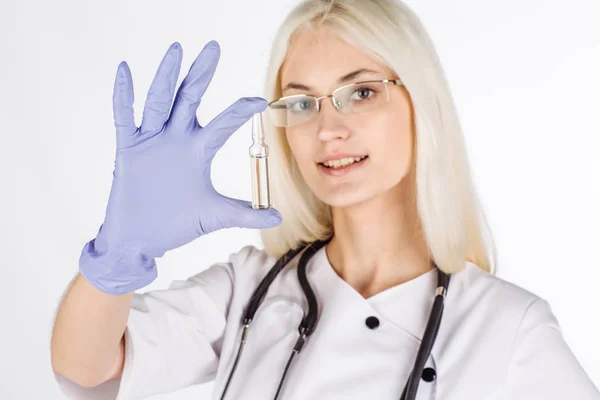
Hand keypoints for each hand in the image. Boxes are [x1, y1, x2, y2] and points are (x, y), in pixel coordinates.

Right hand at [79, 40, 280, 294]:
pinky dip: (123, 95)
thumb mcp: (215, 215)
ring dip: (166, 76)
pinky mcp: (128, 150)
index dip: (240, 111)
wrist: (142, 240)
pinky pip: (124, 118)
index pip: (223, 124)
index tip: (260, 100)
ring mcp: (151, 142)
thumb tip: (277, 216)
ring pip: (159, 102)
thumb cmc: (176, 224)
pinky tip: (124, 70)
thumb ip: (245, 214)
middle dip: (201, 74)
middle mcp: (176, 139)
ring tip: (176, 50)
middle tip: (214, 48)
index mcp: (198, 150)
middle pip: (189, 98)